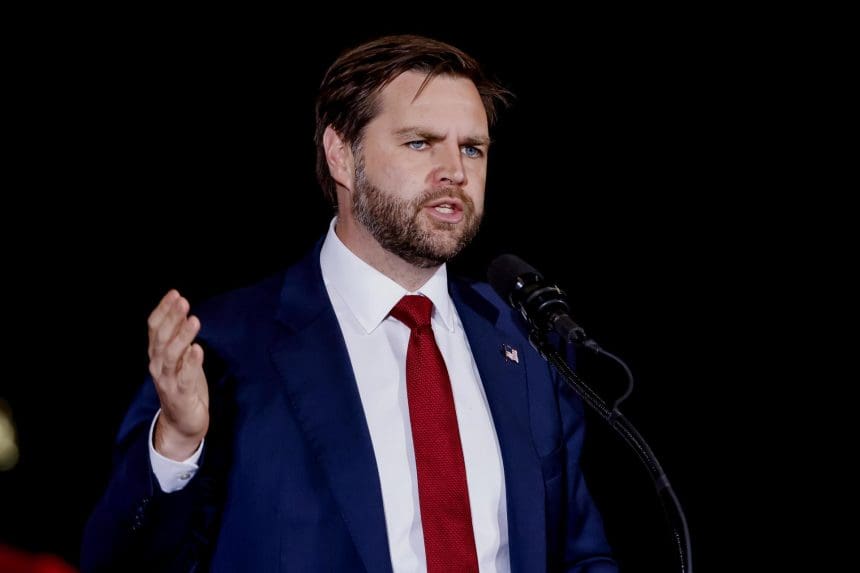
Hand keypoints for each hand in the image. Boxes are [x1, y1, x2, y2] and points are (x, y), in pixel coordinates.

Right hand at [147, 290, 208, 460]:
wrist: (182, 423)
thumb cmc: (184, 385)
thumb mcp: (180, 358)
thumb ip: (179, 338)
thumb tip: (183, 311)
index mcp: (157, 355)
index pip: (154, 328)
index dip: (163, 310)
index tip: (175, 294)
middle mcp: (158, 366)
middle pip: (162, 338)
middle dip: (172, 318)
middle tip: (183, 301)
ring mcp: (167, 381)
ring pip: (171, 355)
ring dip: (182, 336)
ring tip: (194, 320)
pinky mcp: (181, 395)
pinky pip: (184, 377)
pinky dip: (191, 362)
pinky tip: (198, 349)